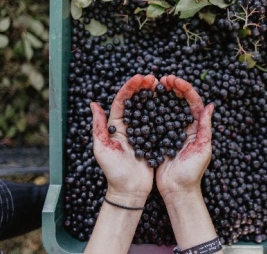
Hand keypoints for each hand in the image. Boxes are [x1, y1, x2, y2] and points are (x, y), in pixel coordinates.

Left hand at [90, 74, 157, 206]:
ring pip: (147, 109)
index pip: (122, 101)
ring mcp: (140, 132)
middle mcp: (128, 126)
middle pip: (135, 102)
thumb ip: (99, 127)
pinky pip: (157, 123)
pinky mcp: (151, 140)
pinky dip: (162, 112)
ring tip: (162, 86)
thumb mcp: (102, 149)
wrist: (129, 190)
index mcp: (115, 126)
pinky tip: (170, 104)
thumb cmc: (113, 172)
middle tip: (153, 79)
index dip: (130, 88)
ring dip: (153, 97)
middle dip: (143, 88)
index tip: (140, 78)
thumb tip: (94, 104)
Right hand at [156, 75, 213, 202]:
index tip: (173, 80)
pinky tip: (145, 101)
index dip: (184, 89)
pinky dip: (152, 109)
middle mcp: (185, 127)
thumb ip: (205, 127)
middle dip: (173, 88)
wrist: (177, 189)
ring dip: (162, 96)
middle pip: (180, 102)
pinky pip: (157, 120)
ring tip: (154, 85)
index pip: (193, 102)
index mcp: (197, 127)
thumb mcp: (203, 149)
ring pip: (168, 108)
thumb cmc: (192, 172)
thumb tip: (210, 105)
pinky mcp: (161, 138)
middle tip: (163, 78)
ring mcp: (172, 131)